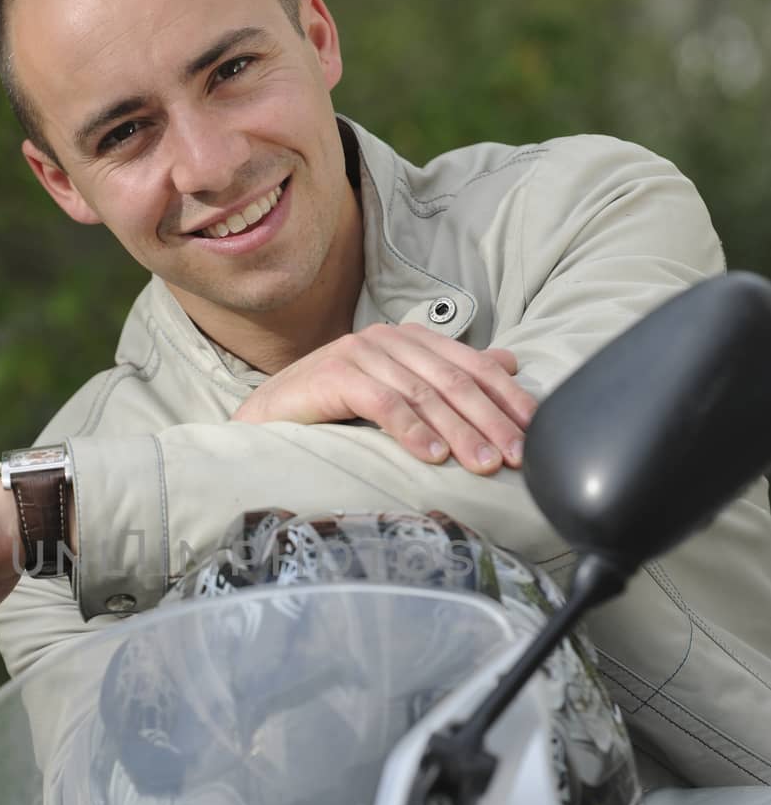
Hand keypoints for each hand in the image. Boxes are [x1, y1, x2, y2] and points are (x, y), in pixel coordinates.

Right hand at [231, 323, 536, 472]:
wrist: (269, 415)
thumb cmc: (334, 408)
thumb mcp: (400, 391)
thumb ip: (448, 376)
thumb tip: (509, 363)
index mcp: (412, 339)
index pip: (474, 366)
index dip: (508, 399)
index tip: (536, 432)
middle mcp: (390, 339)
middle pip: (454, 381)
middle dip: (490, 421)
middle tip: (516, 456)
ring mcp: (361, 353)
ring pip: (424, 394)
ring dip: (458, 432)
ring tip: (481, 464)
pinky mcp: (334, 374)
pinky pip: (382, 402)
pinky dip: (410, 429)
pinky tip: (429, 455)